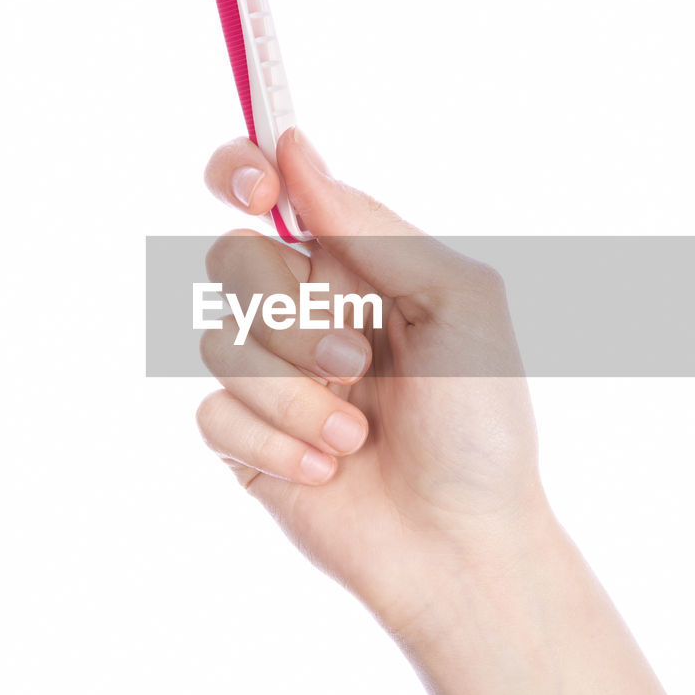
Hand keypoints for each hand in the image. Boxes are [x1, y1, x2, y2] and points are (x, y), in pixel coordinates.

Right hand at [197, 128, 551, 641]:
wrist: (463, 545)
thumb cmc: (480, 424)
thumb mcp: (460, 303)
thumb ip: (376, 227)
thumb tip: (296, 149)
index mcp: (353, 266)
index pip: (268, 188)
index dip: (242, 171)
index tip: (260, 192)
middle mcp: (302, 311)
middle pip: (229, 258)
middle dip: (291, 315)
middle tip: (357, 362)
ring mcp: (268, 376)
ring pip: (218, 341)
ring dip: (295, 395)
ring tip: (355, 438)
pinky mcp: (243, 439)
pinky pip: (213, 412)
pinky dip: (277, 444)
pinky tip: (327, 473)